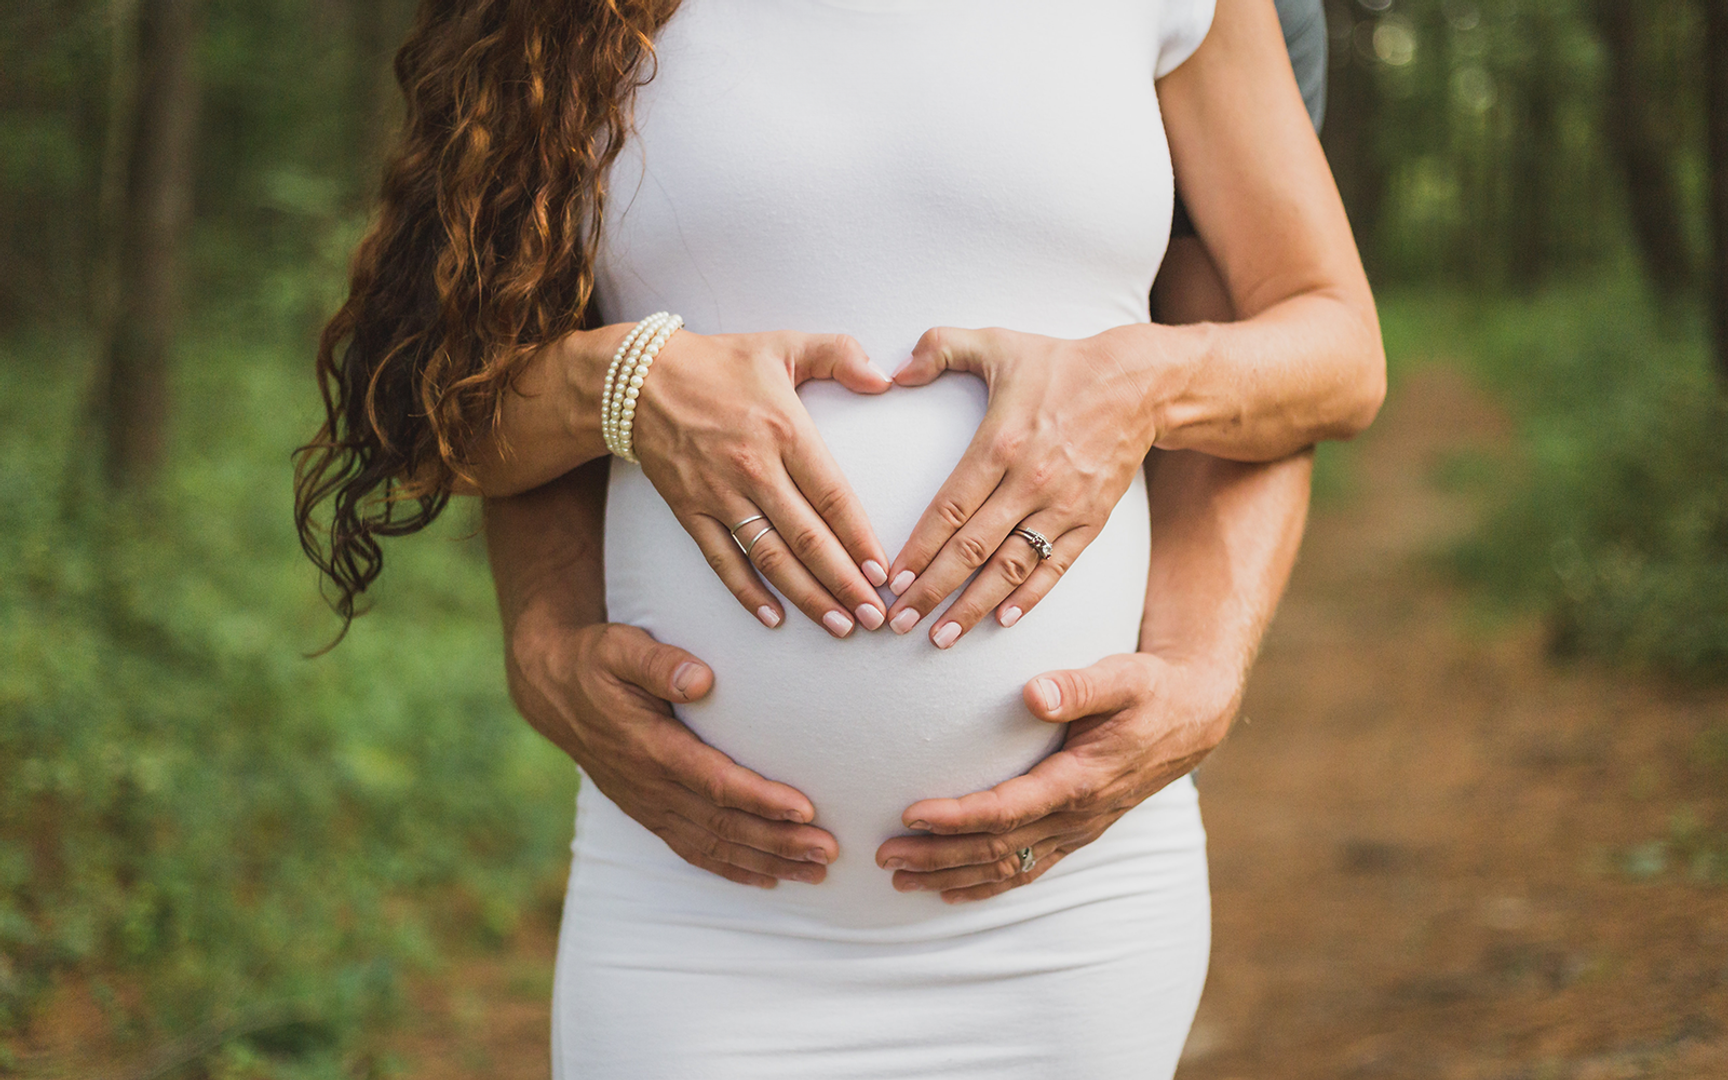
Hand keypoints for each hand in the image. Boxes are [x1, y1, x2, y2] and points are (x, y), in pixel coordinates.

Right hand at [508, 617, 839, 887]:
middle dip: (779, 842)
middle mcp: (650, 787)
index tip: (805, 810)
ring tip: (816, 873)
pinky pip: (693, 852)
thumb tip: (703, 679)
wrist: (554, 690)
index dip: (761, 800)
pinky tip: (769, 880)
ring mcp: (649, 806)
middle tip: (829, 852)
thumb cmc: (596, 662)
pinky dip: (733, 870)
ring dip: (767, 862)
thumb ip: (659, 663)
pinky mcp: (649, 813)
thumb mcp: (619, 648)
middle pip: (723, 825)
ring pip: (714, 847)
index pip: (714, 782)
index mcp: (649, 747)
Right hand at [633, 330, 894, 636]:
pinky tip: (773, 618)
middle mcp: (753, 469)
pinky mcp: (689, 509)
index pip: (832, 497)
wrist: (637, 378)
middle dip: (844, 583)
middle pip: (807, 538)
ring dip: (806, 596)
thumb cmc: (719, 362)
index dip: (860, 539)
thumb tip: (886, 377)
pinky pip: (721, 559)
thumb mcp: (783, 345)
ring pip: (770, 557)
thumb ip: (839, 354)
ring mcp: (719, 494)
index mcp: (785, 431)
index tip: (883, 572)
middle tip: (874, 617)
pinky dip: (746, 592)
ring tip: (839, 625)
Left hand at [873, 650, 1239, 902]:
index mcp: (1081, 780)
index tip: (911, 814)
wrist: (1191, 717)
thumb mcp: (1122, 676)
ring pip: (1007, 868)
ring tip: (899, 880)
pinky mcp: (1074, 833)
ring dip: (951, 876)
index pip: (1009, 809)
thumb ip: (1078, 686)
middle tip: (884, 856)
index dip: (958, 817)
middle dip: (938, 856)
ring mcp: (1076, 831)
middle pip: (997, 848)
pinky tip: (948, 891)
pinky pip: (1026, 870)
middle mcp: (1077, 816)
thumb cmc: (1149, 690)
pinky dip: (984, 885)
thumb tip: (1032, 691)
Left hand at [883, 325, 1167, 644]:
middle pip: (972, 549)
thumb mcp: (998, 342)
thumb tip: (894, 370)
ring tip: (941, 637)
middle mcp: (1031, 481)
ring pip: (1011, 567)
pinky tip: (1001, 620)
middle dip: (932, 590)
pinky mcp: (1092, 520)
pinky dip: (1029, 597)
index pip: (949, 509)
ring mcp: (1064, 505)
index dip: (918, 549)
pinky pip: (1056, 567)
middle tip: (899, 621)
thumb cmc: (1060, 363)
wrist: (1140, 383)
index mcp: (1001, 443)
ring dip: (973, 606)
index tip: (892, 579)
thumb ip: (940, 347)